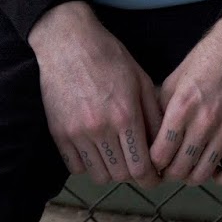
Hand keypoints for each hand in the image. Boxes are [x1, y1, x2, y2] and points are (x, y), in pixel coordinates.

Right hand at [29, 2, 162, 186]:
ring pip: (98, 175)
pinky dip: (87, 164)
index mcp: (126, 116)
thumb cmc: (110, 58)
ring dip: (110, 170)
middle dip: (133, 174)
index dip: (151, 178)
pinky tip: (95, 149)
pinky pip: (76, 167)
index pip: (141, 167)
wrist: (68, 43)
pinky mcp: (58, 133)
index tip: (154, 177)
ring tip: (115, 156)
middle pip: (121, 176)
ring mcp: (76, 133)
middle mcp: (101, 129)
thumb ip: (155, 117)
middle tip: (136, 163)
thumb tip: (164, 147)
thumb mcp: (142, 81)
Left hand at [152, 15, 221, 185]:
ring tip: (189, 168)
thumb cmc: (208, 58)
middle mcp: (204, 123)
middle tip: (168, 168)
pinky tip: (214, 168)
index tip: (152, 160)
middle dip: (169, 173)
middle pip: (179, 169)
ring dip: (192, 176)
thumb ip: (161, 107)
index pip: (159, 155)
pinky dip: (220, 178)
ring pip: (203, 175)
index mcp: (182, 107)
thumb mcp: (175, 78)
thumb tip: (148, 133)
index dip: (152, 163)